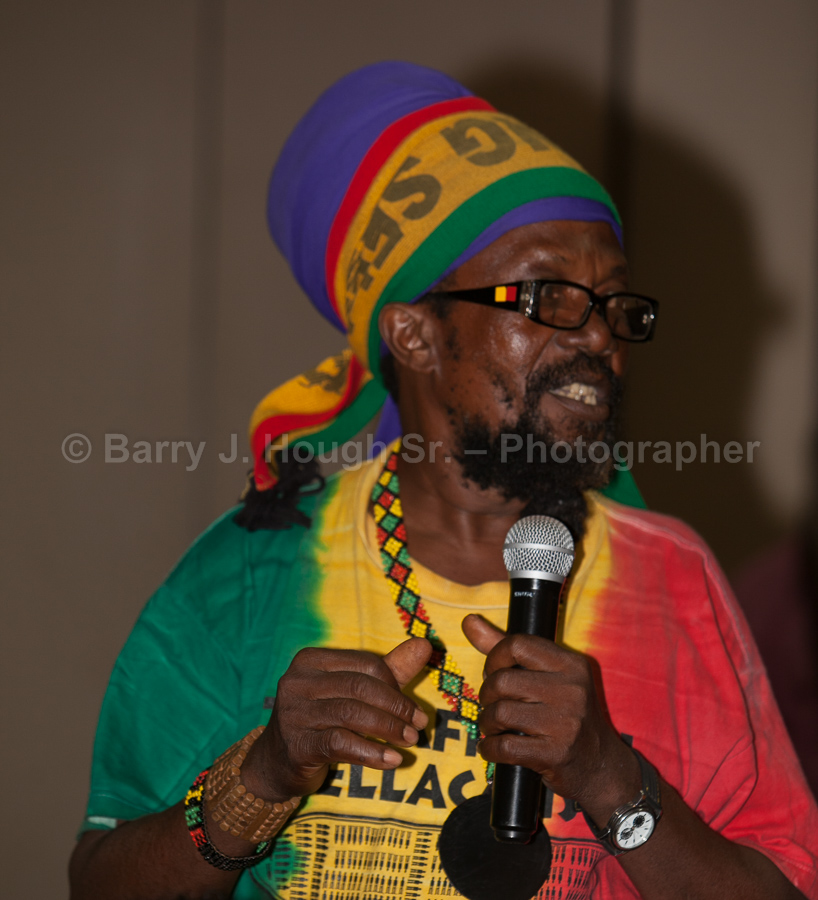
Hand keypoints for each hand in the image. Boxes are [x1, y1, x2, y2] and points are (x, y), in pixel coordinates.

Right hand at [245, 638, 431, 801]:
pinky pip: (340, 744)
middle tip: (419, 727)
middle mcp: (298, 681)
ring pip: (351, 713)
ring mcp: (293, 712)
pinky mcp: (296, 744)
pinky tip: (391, 760)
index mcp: (312, 660)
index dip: (395, 685)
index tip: (414, 709)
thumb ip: (389, 670)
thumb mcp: (353, 692)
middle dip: (396, 707)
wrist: (276, 762)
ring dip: (388, 729)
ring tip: (410, 742)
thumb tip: (425, 645)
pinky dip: (371, 752)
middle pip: (359, 687)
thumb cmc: (322, 720)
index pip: (365, 664)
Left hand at [462, 614, 637, 813]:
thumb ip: (505, 647)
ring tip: (493, 727)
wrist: (601, 765)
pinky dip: (489, 749)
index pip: (517, 644)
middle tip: (492, 705)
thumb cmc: (565, 714)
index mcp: (570, 664)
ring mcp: (566, 723)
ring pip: (500, 713)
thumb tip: (469, 620)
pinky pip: (504, 746)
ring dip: (486, 723)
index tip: (494, 674)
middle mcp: (572, 689)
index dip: (494, 658)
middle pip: (501, 680)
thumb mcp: (546, 676)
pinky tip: (492, 748)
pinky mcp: (556, 754)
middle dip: (486, 695)